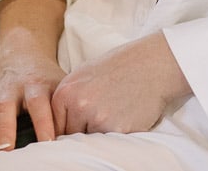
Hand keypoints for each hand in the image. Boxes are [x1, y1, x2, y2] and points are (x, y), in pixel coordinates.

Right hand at [0, 48, 66, 150]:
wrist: (25, 55)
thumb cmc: (46, 79)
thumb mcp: (58, 85)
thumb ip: (62, 107)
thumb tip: (74, 134)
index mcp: (36, 85)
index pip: (39, 104)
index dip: (43, 124)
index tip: (46, 143)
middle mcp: (13, 88)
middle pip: (7, 106)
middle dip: (6, 127)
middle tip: (7, 147)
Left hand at [50, 33, 191, 136]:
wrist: (152, 65)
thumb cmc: (119, 67)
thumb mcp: (84, 74)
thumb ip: (69, 98)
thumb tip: (58, 123)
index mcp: (66, 92)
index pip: (56, 125)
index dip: (68, 125)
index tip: (79, 121)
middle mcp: (79, 106)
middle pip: (72, 135)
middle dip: (83, 129)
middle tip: (101, 111)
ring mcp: (99, 119)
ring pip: (90, 140)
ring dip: (99, 132)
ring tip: (114, 110)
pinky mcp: (118, 130)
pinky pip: (109, 142)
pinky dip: (116, 133)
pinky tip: (124, 115)